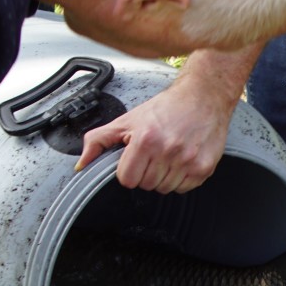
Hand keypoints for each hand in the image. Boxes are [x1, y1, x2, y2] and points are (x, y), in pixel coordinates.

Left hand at [78, 59, 246, 194]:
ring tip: (169, 155)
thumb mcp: (127, 120)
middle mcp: (167, 151)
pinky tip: (182, 159)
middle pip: (146, 185)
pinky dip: (181, 178)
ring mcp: (188, 161)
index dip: (129, 170)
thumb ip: (99, 141)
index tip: (136, 159)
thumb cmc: (166, 107)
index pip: (127, 179)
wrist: (203, 97)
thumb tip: (81, 164)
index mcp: (145, 140)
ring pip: (165, 189)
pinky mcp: (204, 168)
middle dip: (147, 172)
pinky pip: (184, 188)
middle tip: (154, 154)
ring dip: (164, 176)